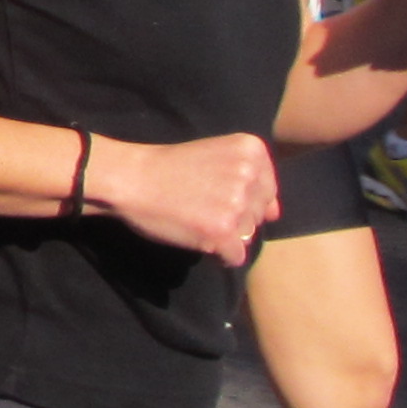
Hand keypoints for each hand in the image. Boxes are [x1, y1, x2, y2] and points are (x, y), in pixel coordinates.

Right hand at [89, 130, 277, 266]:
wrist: (131, 179)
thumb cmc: (170, 168)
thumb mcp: (217, 156)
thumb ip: (252, 180)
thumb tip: (275, 215)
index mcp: (251, 150)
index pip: (267, 191)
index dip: (241, 197)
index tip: (212, 190)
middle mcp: (249, 175)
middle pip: (258, 215)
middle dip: (234, 217)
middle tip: (200, 205)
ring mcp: (237, 204)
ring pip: (247, 236)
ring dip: (224, 235)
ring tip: (196, 218)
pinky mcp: (222, 231)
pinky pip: (235, 257)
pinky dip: (217, 254)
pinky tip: (196, 236)